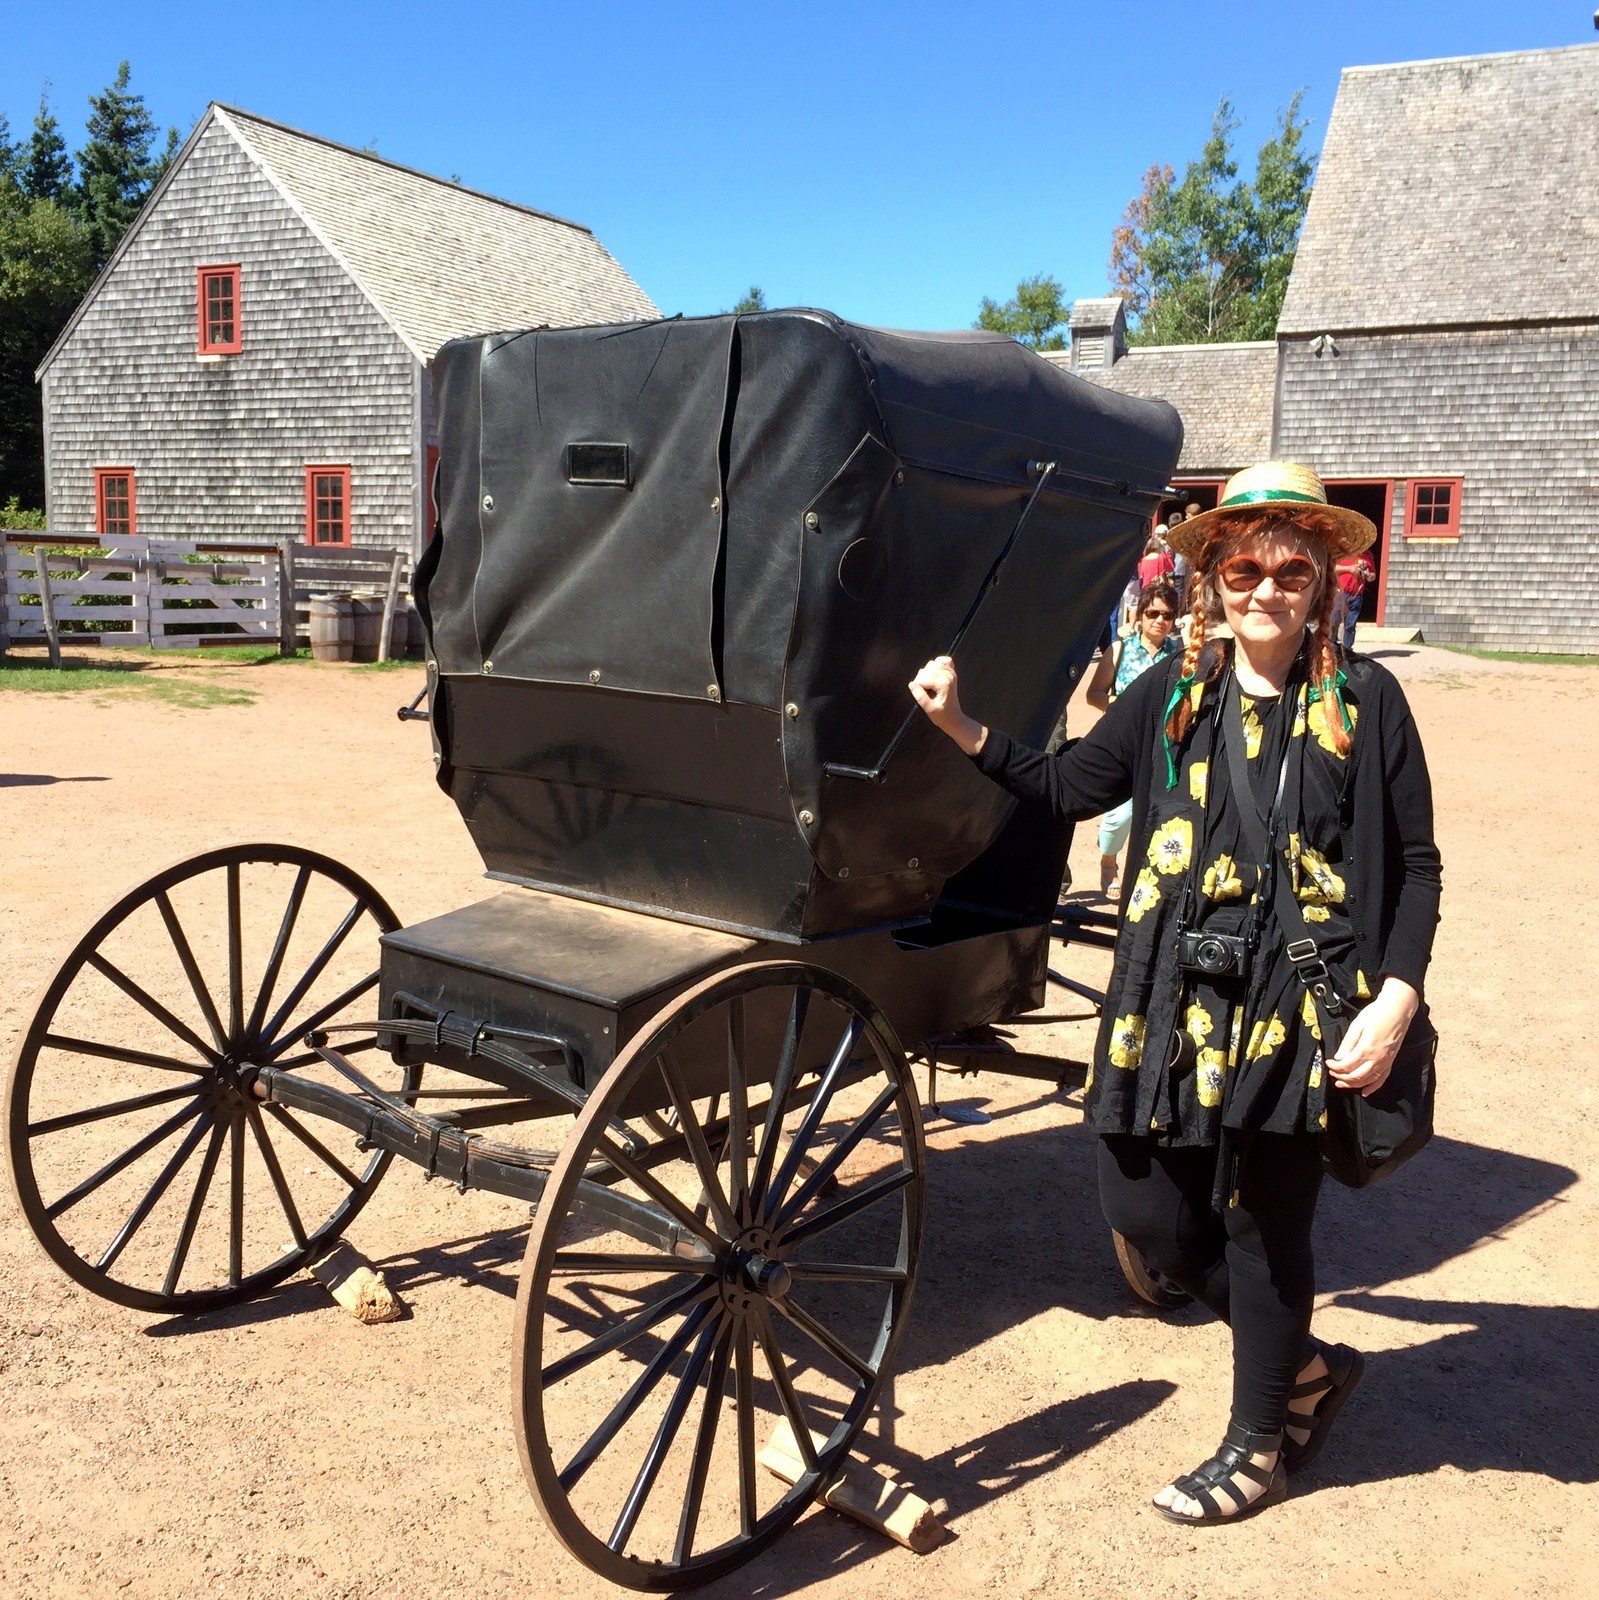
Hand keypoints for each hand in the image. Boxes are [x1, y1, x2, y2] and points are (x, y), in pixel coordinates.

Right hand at [908, 656, 986, 754]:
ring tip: (931, 686)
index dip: (919, 688)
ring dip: (927, 674)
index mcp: (943, 684)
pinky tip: (935, 675)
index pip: (922, 678)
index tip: (924, 696)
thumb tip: (912, 684)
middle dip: (922, 681)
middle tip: (927, 693)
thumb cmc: (943, 716)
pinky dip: (937, 664)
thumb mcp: (929, 709)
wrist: (954, 718)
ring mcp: (951, 673)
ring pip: (931, 664)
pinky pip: (943, 660)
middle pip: (925, 670)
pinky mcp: (952, 672)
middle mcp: (948, 676)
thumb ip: (920, 696)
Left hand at [1326, 977, 1418, 1096]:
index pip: (1347, 1065)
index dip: (1335, 1067)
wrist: (1398, 1010)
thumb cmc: (1377, 1014)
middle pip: (1356, 1076)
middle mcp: (1377, 1059)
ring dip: (1354, 1084)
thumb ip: (1348, 1043)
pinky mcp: (1391, 1061)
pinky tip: (1365, 1092)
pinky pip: (1382, 1078)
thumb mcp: (1357, 1025)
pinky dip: (1373, 1087)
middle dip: (1342, 1077)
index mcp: (1366, 1049)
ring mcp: (1386, 1061)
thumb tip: (1339, 1058)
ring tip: (1341, 1083)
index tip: (1328, 1063)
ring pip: (1368, 1080)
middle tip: (1332, 1074)